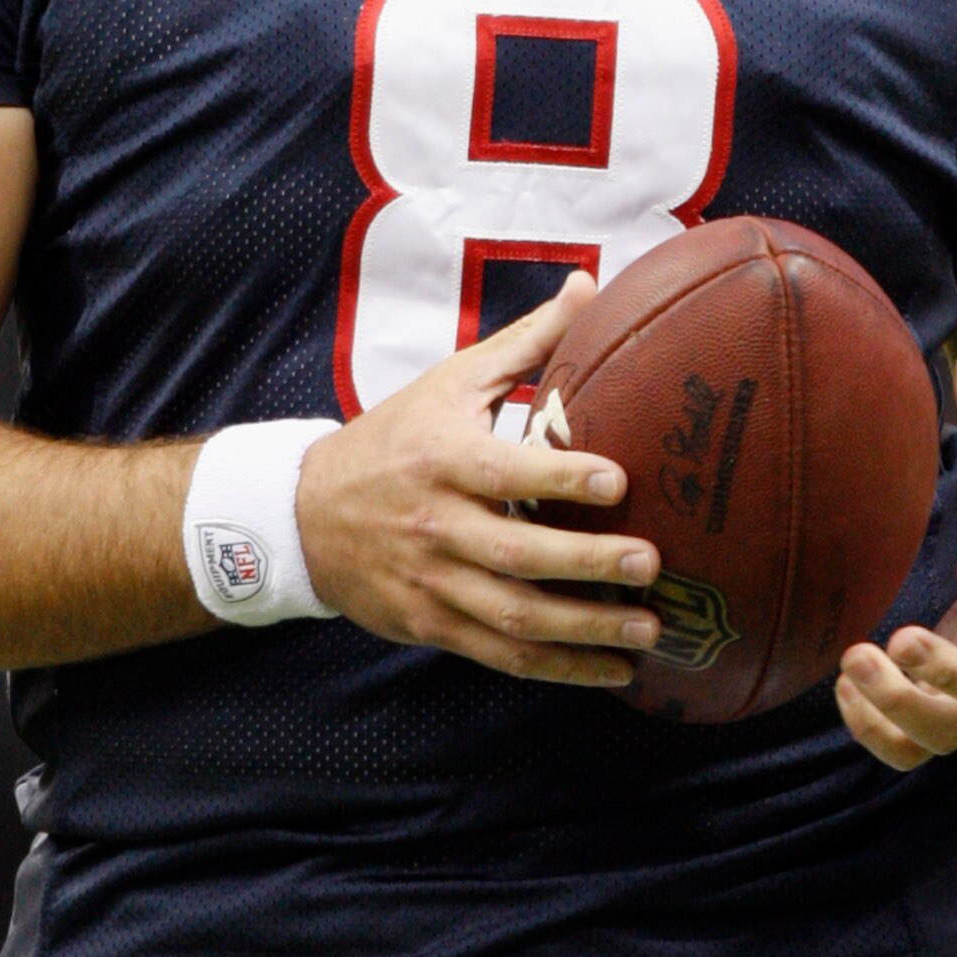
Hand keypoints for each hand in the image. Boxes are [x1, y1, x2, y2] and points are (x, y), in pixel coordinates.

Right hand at [295, 273, 661, 688]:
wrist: (305, 513)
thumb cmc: (394, 438)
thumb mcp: (450, 381)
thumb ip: (526, 342)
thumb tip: (590, 285)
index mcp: (442, 459)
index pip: (505, 471)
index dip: (560, 477)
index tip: (618, 480)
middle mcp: (436, 525)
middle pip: (516, 554)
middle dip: (587, 563)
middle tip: (651, 563)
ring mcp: (432, 582)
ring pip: (513, 616)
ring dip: (584, 630)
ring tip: (648, 632)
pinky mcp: (432, 625)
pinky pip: (501, 654)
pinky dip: (558, 668)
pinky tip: (611, 671)